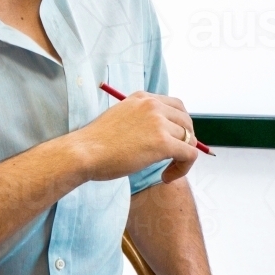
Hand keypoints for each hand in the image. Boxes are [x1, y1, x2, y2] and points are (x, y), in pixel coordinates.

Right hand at [73, 91, 197, 183]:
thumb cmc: (95, 143)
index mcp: (142, 98)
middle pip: (186, 121)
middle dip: (186, 140)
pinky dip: (183, 168)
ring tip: (166, 171)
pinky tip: (166, 177)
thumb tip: (157, 135)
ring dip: (183, 157)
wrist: (84, 152)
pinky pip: (189, 154)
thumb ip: (139, 120)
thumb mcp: (119, 118)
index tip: (172, 141)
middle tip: (173, 158)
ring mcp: (158, 122)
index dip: (179, 126)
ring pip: (190, 139)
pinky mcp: (162, 142)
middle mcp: (152, 105)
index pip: (176, 106)